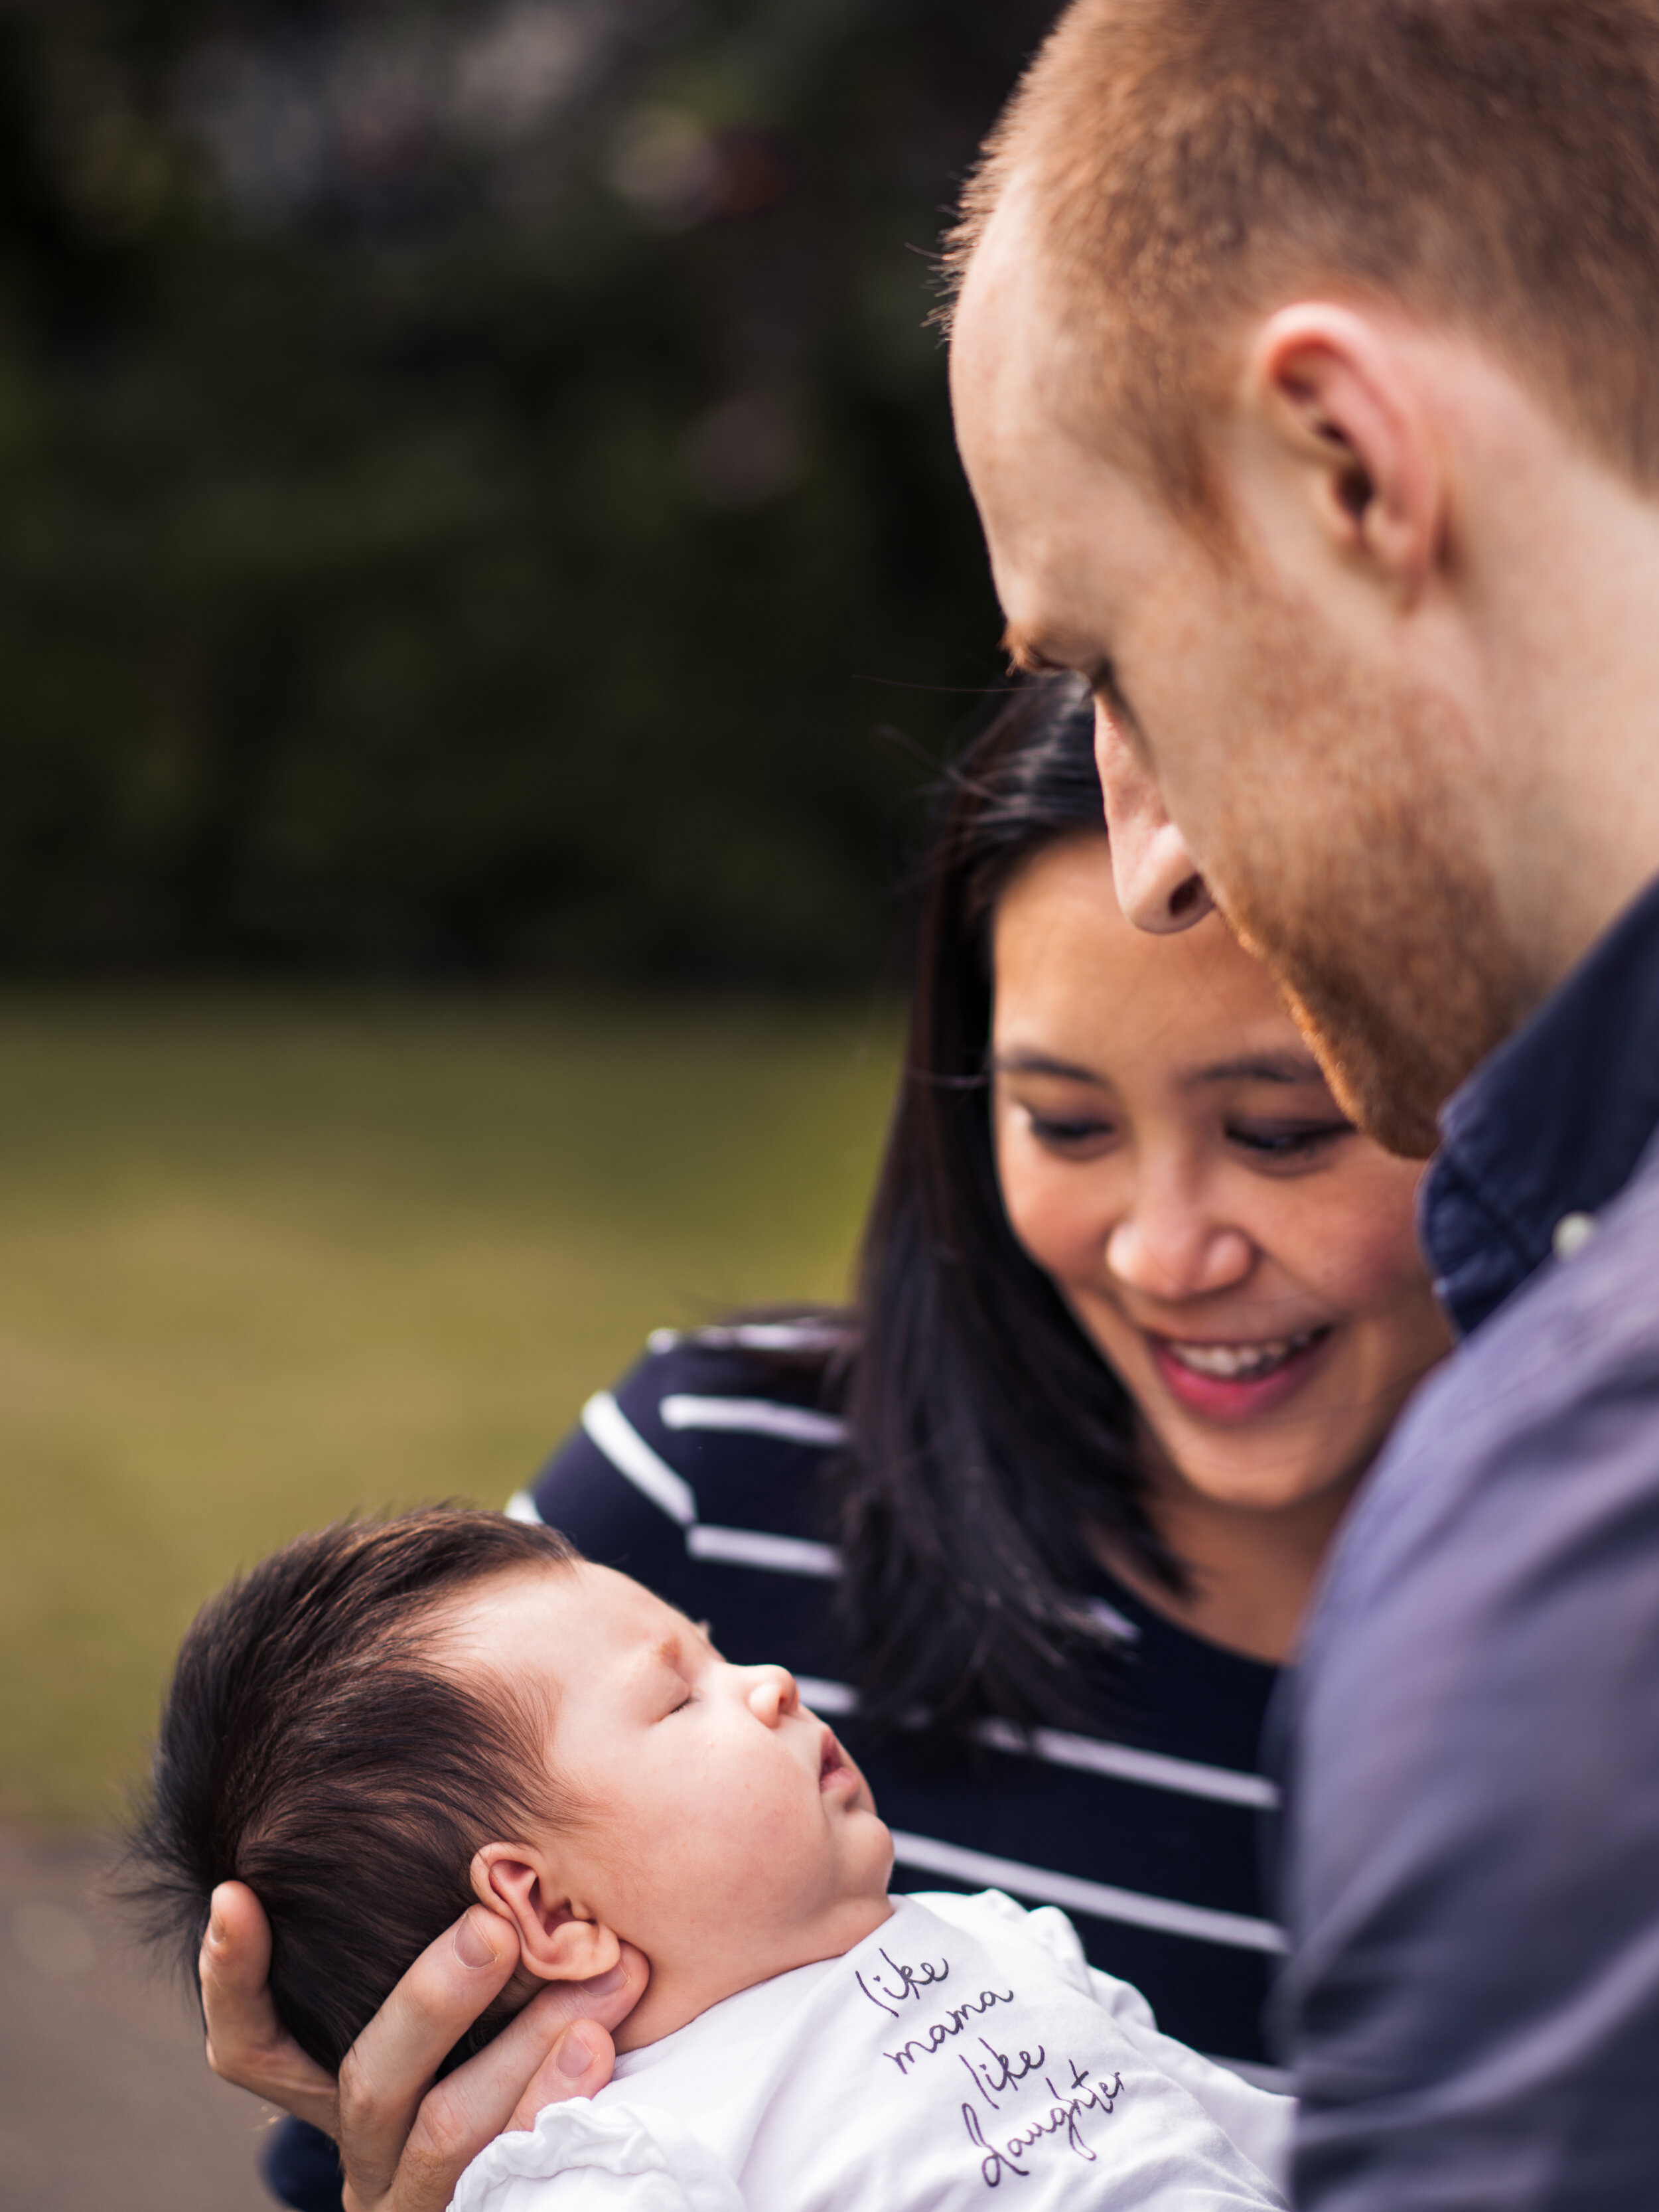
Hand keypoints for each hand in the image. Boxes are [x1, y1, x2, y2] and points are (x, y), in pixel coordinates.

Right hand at [200, 1880, 644, 2211]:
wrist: (533, 2171)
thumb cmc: (495, 2046)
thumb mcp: (442, 1998)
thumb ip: (450, 1922)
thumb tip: (436, 1741)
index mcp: (332, 2089)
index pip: (251, 2046)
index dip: (232, 1977)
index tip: (237, 1891)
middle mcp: (365, 2146)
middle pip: (371, 2076)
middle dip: (434, 1998)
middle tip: (495, 1927)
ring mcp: (422, 2197)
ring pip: (452, 2133)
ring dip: (531, 2051)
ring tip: (607, 1986)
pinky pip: (519, 2178)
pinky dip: (559, 2113)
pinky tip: (607, 2057)